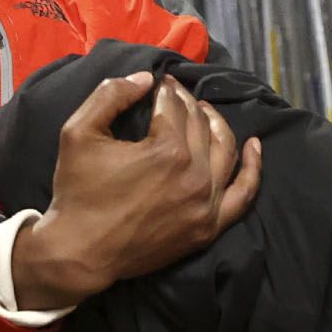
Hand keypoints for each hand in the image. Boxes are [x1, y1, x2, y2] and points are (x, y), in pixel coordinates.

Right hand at [7, 72, 260, 311]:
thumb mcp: (78, 132)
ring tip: (204, 113)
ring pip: (225, 151)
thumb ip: (110, 95)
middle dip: (187, 104)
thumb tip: (146, 78)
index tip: (159, 85)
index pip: (174, 106)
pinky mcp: (208, 227)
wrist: (80, 253)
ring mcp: (206, 204)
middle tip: (175, 97)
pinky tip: (254, 146)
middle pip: (200, 125)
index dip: (166, 90)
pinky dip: (252, 168)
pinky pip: (243, 194)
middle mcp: (195, 175)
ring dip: (217, 125)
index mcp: (166, 150)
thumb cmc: (77, 192)